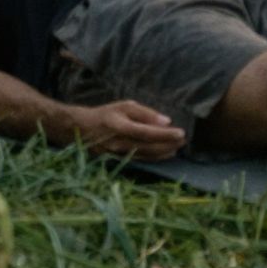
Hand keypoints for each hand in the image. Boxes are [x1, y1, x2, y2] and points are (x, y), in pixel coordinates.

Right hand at [67, 99, 186, 160]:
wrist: (83, 130)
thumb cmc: (106, 114)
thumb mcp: (124, 106)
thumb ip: (145, 113)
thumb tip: (166, 121)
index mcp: (120, 125)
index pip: (148, 132)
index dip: (165, 134)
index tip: (181, 132)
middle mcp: (120, 143)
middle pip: (150, 147)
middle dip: (169, 144)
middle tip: (184, 140)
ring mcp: (120, 155)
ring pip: (147, 156)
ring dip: (165, 152)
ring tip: (178, 147)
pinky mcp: (121, 161)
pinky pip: (142, 160)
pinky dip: (156, 158)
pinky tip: (165, 154)